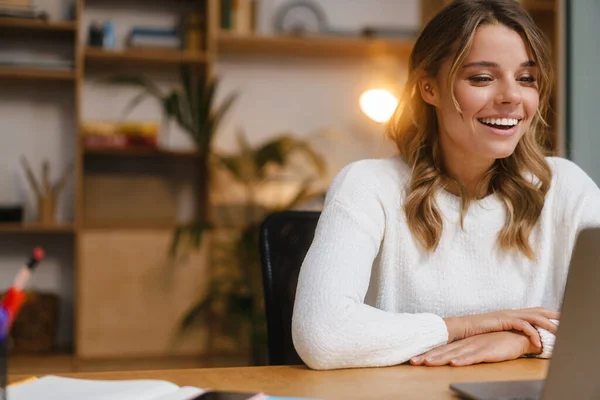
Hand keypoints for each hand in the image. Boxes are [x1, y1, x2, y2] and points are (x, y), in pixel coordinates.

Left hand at [410, 331, 540, 366]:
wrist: (519, 336)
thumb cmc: (498, 343)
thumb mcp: (479, 348)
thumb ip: (466, 353)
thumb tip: (451, 359)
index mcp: (464, 343)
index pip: (442, 350)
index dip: (427, 354)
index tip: (413, 360)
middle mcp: (467, 344)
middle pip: (444, 352)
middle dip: (428, 357)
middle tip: (413, 361)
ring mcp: (476, 347)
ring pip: (455, 354)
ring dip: (441, 358)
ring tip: (428, 362)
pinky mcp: (488, 352)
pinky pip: (474, 357)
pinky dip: (463, 360)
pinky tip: (454, 363)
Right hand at [444, 307, 558, 347]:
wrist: (462, 327)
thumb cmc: (476, 330)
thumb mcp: (495, 329)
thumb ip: (506, 330)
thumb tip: (515, 336)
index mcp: (511, 313)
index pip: (533, 311)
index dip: (547, 313)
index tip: (559, 317)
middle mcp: (511, 312)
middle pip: (538, 310)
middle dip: (553, 314)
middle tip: (566, 319)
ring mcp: (508, 314)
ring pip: (534, 317)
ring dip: (548, 325)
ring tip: (559, 333)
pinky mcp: (504, 320)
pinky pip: (523, 326)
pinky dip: (533, 333)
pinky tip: (538, 343)